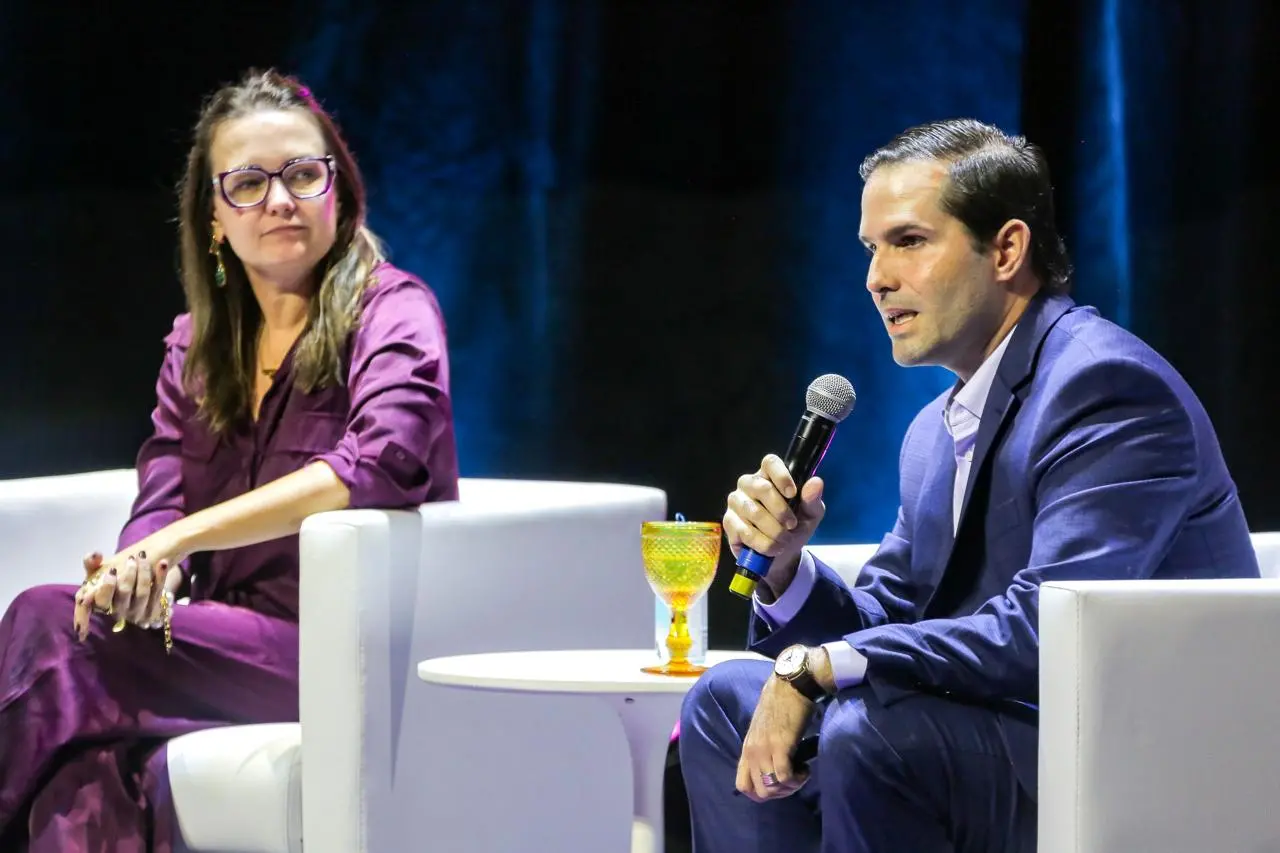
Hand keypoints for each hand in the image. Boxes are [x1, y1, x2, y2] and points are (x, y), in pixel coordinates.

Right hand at [73, 540, 181, 641]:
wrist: (137, 589)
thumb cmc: (113, 581)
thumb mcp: (99, 573)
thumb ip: (91, 563)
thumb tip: (94, 555)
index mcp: (103, 606)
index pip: (102, 601)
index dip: (107, 586)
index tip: (112, 570)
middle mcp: (120, 612)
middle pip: (124, 594)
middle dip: (128, 575)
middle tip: (131, 558)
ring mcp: (138, 614)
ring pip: (142, 593)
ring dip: (143, 572)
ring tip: (143, 556)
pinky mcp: (155, 611)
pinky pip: (158, 591)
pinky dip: (160, 576)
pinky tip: (162, 562)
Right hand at [723, 454, 826, 595]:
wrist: (782, 556)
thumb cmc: (794, 528)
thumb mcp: (810, 515)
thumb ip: (812, 499)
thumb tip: (816, 482)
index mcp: (769, 476)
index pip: (770, 462)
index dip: (781, 476)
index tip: (792, 494)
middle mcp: (749, 484)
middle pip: (761, 487)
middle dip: (780, 510)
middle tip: (791, 525)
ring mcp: (736, 502)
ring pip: (754, 512)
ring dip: (774, 531)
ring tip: (784, 540)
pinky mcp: (729, 522)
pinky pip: (746, 531)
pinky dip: (763, 543)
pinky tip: (772, 548)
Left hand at [736, 674, 817, 800]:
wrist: (791, 684)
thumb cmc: (782, 703)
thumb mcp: (765, 730)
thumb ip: (764, 748)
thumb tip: (774, 769)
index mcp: (747, 748)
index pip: (742, 786)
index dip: (761, 792)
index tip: (779, 783)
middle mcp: (752, 751)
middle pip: (758, 792)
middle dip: (779, 793)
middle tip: (794, 780)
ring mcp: (764, 748)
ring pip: (771, 788)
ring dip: (790, 787)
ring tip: (801, 773)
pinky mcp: (780, 745)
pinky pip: (784, 777)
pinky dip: (797, 779)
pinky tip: (806, 768)